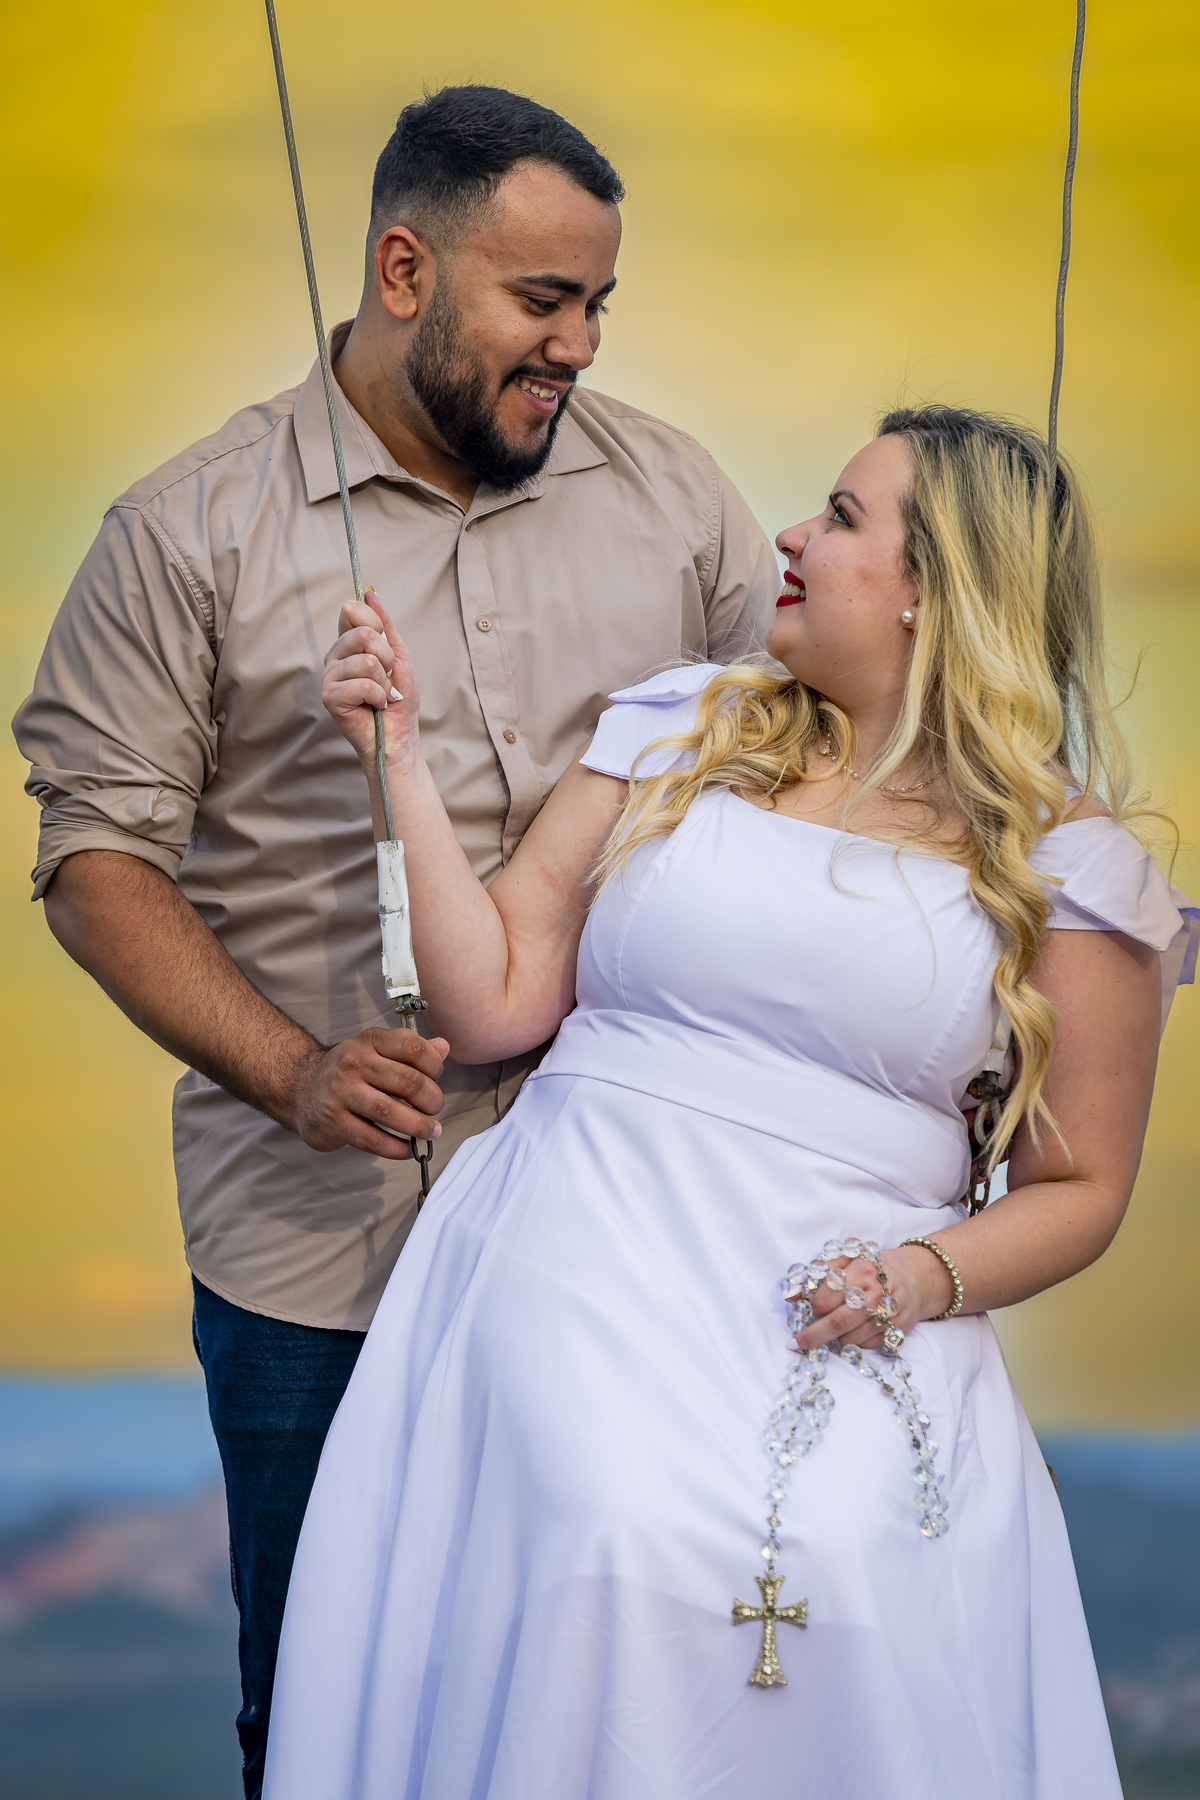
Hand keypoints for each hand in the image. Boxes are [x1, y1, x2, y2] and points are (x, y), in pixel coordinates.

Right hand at [286, 1027, 448, 1160]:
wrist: (299, 1086)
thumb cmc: (348, 1070)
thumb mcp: (376, 1049)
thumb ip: (410, 1049)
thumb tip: (444, 1047)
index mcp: (369, 1041)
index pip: (413, 1047)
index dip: (435, 1066)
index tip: (436, 1080)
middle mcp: (354, 1064)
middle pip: (408, 1082)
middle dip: (432, 1100)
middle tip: (435, 1109)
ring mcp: (341, 1094)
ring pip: (390, 1112)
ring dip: (418, 1126)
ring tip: (431, 1131)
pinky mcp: (334, 1123)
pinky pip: (372, 1140)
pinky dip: (396, 1148)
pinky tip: (406, 1149)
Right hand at [322, 588, 420, 768]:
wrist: (399, 734)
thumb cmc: (399, 698)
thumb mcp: (398, 655)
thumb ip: (384, 625)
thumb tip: (369, 593)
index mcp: (348, 644)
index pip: (352, 611)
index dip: (377, 626)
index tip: (386, 648)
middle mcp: (334, 657)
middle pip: (363, 634)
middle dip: (387, 659)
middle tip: (387, 678)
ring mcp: (329, 676)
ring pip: (366, 661)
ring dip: (384, 682)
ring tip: (381, 695)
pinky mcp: (329, 697)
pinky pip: (362, 684)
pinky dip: (378, 697)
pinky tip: (374, 706)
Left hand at [794, 1245, 954, 1353]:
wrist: (920, 1275)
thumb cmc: (877, 1265)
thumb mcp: (848, 1256)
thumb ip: (818, 1271)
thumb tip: (790, 1294)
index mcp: (861, 1271)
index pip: (826, 1299)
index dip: (812, 1307)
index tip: (809, 1308)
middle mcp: (876, 1294)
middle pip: (837, 1323)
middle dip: (813, 1336)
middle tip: (796, 1342)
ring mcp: (890, 1315)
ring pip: (851, 1340)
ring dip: (835, 1339)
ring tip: (832, 1330)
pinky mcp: (900, 1331)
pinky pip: (869, 1347)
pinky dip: (856, 1344)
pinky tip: (854, 1331)